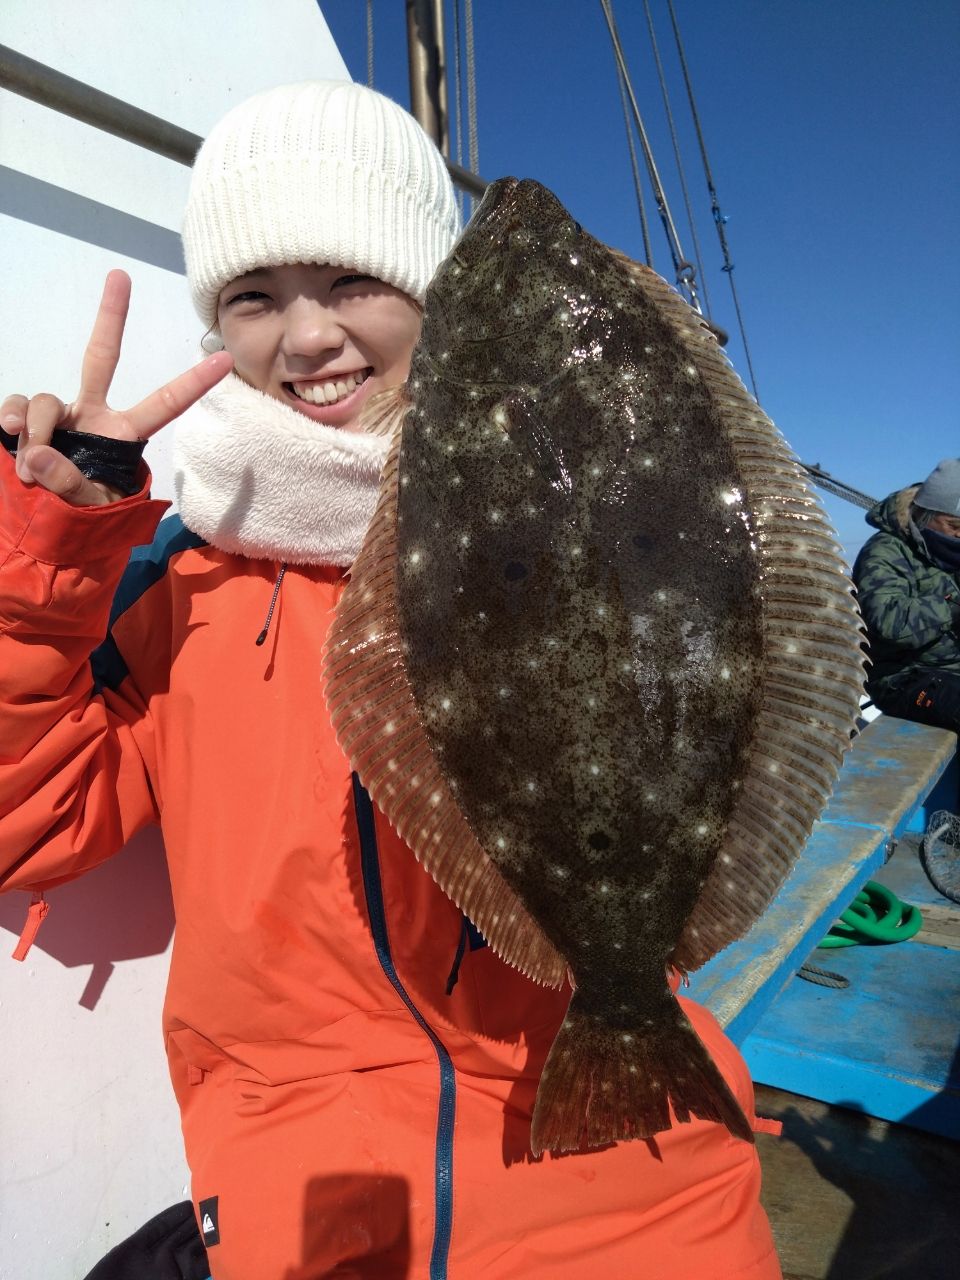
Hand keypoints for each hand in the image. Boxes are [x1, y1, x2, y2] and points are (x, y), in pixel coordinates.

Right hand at [0, 270, 232, 505]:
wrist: (45, 524)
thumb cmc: (81, 515)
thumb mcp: (88, 508)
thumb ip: (69, 484)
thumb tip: (39, 453)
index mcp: (124, 434)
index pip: (165, 403)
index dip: (193, 382)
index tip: (226, 360)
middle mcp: (93, 414)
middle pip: (102, 356)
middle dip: (111, 316)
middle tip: (120, 276)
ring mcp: (59, 414)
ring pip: (45, 401)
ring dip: (36, 433)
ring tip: (32, 471)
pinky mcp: (26, 419)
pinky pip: (17, 407)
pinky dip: (12, 421)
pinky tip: (11, 438)